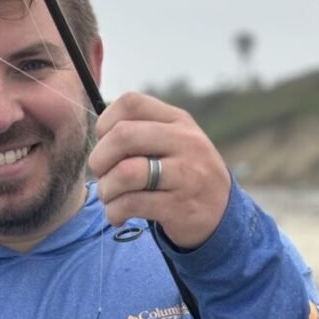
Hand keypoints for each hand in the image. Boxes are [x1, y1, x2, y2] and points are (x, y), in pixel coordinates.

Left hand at [89, 92, 231, 249]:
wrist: (221, 211)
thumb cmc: (182, 173)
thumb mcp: (172, 142)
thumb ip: (141, 132)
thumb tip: (97, 136)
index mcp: (177, 120)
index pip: (131, 103)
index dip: (105, 123)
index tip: (105, 144)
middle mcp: (185, 142)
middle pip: (123, 135)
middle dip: (100, 159)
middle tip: (101, 174)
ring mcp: (186, 175)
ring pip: (125, 173)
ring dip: (106, 189)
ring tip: (109, 197)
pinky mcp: (179, 206)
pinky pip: (132, 204)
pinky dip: (114, 212)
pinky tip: (118, 215)